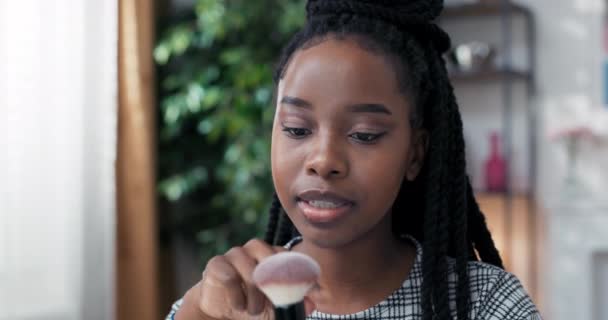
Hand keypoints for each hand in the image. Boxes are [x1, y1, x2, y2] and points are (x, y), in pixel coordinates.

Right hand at [175, 238, 316, 319]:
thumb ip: (293, 303)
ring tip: (253, 310)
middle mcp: (253, 249)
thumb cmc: (252, 305)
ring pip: (248, 266)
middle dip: (271, 281)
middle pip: (267, 252)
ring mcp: (234, 254)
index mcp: (271, 254)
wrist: (221, 312)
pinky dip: (237, 295)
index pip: (285, 253)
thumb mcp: (276, 308)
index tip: (300, 289)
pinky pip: (230, 276)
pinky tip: (239, 305)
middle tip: (271, 301)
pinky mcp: (216, 264)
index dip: (293, 271)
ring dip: (254, 294)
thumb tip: (311, 303)